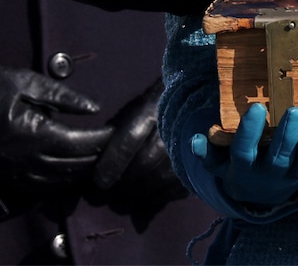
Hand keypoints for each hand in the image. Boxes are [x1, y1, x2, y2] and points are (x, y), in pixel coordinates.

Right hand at [0, 64, 112, 198]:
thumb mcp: (24, 81)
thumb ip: (61, 95)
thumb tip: (93, 108)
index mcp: (30, 133)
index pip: (78, 144)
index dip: (101, 140)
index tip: (117, 131)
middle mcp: (26, 159)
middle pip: (75, 166)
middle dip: (98, 156)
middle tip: (115, 143)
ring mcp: (18, 173)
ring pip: (63, 180)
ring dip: (84, 169)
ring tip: (100, 155)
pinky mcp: (12, 180)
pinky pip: (47, 186)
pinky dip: (66, 178)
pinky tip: (74, 167)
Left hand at [92, 78, 186, 206]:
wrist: (194, 100)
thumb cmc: (155, 105)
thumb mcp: (136, 107)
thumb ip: (119, 130)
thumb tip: (100, 159)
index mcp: (153, 107)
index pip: (130, 138)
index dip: (113, 162)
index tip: (99, 179)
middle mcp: (173, 127)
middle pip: (145, 162)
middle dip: (125, 179)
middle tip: (112, 187)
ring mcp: (189, 147)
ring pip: (160, 178)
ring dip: (139, 191)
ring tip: (126, 191)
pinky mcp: (198, 164)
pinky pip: (176, 188)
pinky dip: (158, 196)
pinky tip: (147, 195)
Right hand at [191, 104, 297, 207]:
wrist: (255, 197)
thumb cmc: (234, 169)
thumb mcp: (218, 165)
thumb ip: (208, 153)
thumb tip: (194, 139)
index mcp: (245, 167)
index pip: (245, 150)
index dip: (250, 132)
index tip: (255, 107)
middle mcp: (269, 174)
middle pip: (279, 156)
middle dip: (287, 136)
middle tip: (294, 111)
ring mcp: (290, 177)